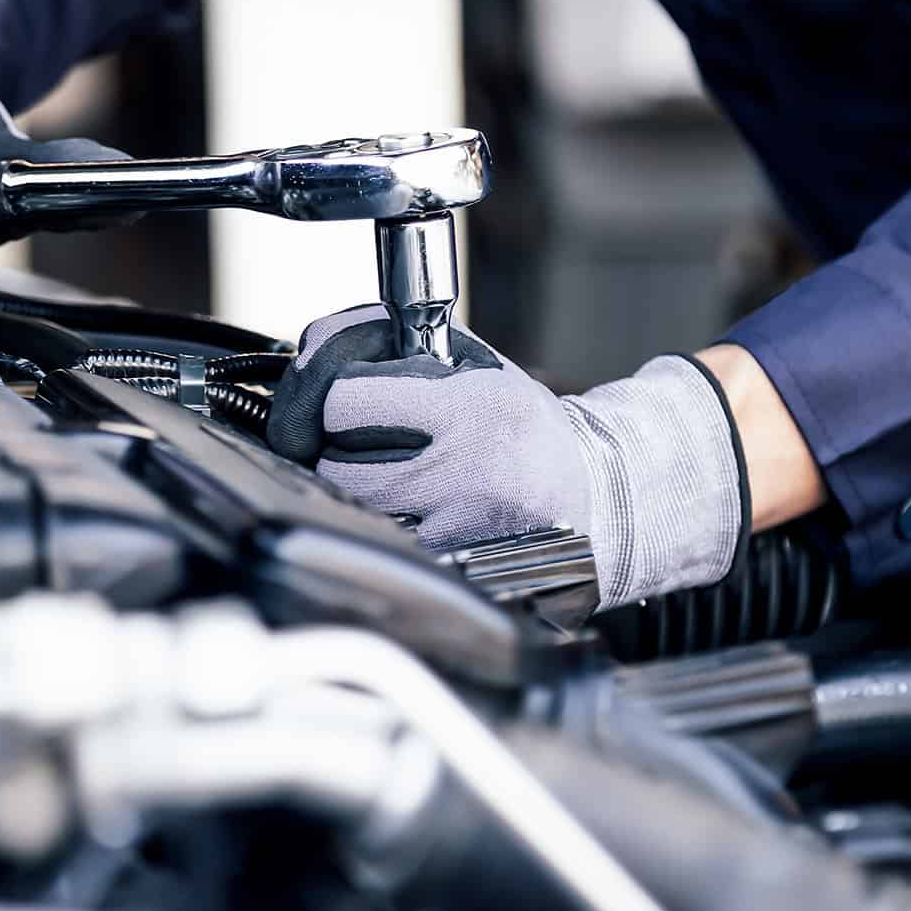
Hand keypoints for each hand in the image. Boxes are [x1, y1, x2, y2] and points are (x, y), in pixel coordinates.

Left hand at [266, 305, 749, 608]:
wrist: (593, 496)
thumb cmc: (522, 426)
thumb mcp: (475, 366)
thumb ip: (400, 347)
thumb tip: (318, 345)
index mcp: (465, 407)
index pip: (343, 400)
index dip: (326, 394)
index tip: (337, 396)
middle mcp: (459, 469)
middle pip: (333, 462)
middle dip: (328, 447)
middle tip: (350, 438)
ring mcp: (453, 525)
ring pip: (349, 507)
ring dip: (347, 489)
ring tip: (379, 471)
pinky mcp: (450, 565)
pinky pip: (379, 541)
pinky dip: (375, 525)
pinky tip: (400, 509)